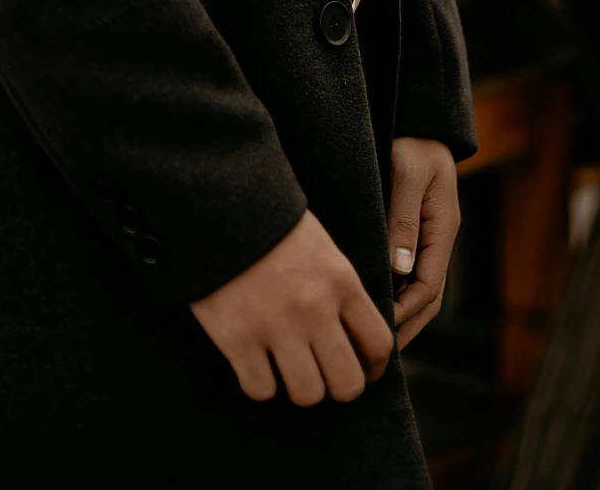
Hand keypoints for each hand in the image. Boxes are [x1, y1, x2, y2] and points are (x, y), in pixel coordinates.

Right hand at [190, 210, 392, 405]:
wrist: (220, 204)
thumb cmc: (272, 224)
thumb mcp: (322, 249)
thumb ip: (340, 292)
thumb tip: (352, 336)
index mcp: (341, 282)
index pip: (379, 344)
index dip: (373, 367)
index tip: (364, 372)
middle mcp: (315, 310)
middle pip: (347, 383)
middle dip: (339, 388)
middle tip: (324, 377)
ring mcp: (277, 327)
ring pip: (307, 394)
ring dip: (299, 388)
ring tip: (288, 371)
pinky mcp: (239, 340)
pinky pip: (261, 390)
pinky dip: (260, 384)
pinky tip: (256, 366)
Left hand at [388, 136, 459, 348]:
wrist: (419, 116)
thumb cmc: (412, 140)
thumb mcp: (408, 173)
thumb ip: (402, 219)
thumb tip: (399, 270)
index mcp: (444, 229)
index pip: (428, 287)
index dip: (404, 314)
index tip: (378, 333)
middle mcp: (440, 238)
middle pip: (429, 297)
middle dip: (406, 327)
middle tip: (377, 353)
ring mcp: (430, 236)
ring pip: (420, 288)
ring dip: (402, 314)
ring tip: (373, 337)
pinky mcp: (415, 230)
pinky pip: (410, 272)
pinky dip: (396, 293)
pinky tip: (373, 301)